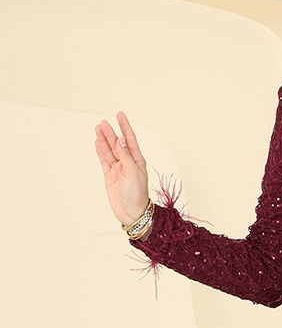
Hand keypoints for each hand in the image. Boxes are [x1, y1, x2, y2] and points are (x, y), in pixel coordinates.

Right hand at [94, 111, 149, 226]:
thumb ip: (125, 155)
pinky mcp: (110, 176)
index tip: (120, 114)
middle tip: (103, 122)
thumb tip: (121, 139)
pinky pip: (104, 160)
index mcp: (137, 161)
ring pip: (109, 151)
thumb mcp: (132, 172)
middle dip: (111, 132)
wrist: (132, 213)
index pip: (130, 139)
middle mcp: (127, 163)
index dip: (125, 126)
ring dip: (104, 140)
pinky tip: (98, 142)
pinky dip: (101, 151)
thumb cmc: (136, 194)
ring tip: (98, 128)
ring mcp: (118, 169)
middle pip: (117, 144)